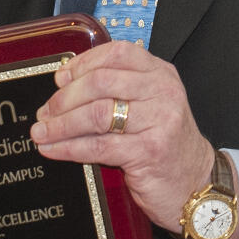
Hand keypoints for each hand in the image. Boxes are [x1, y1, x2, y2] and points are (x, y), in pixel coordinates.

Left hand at [29, 39, 215, 232]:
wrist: (197, 184)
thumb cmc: (166, 145)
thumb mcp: (151, 107)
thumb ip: (120, 90)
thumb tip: (67, 85)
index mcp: (161, 74)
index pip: (116, 53)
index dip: (82, 63)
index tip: (59, 78)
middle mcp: (163, 92)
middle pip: (100, 82)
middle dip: (65, 98)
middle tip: (46, 112)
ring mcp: (159, 120)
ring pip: (96, 114)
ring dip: (61, 124)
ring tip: (42, 132)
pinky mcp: (150, 151)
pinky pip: (99, 147)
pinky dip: (69, 148)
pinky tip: (54, 149)